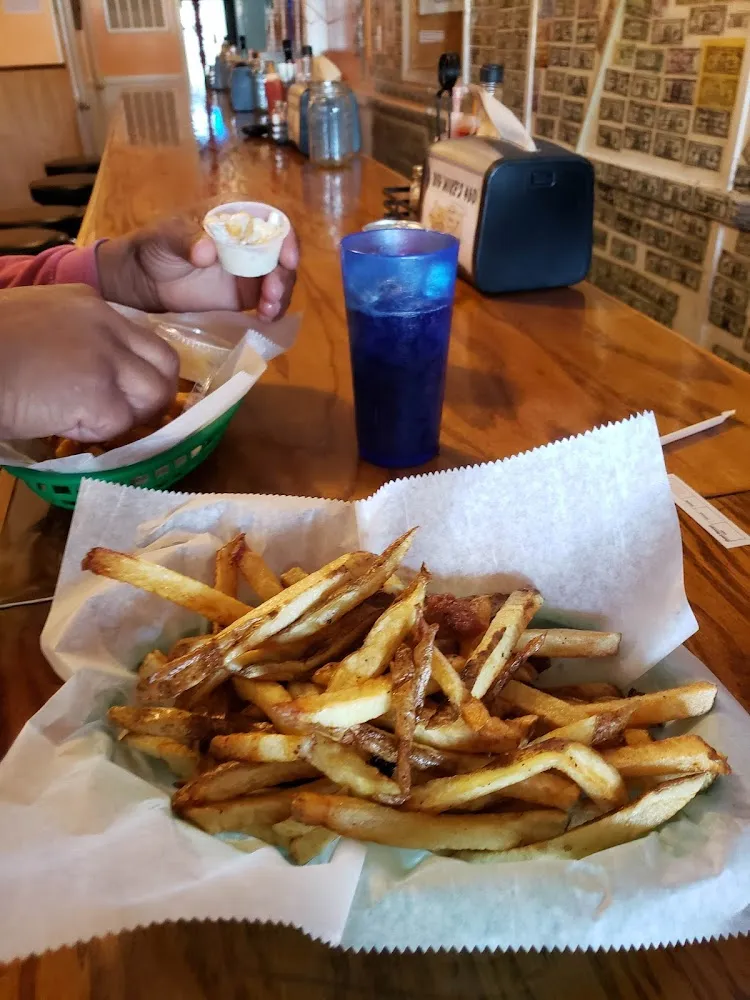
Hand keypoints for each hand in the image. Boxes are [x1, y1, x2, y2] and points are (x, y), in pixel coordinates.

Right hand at [0, 284, 178, 440]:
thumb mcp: (32, 322)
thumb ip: (69, 337)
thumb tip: (83, 371)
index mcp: (88, 301)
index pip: (140, 336)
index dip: (138, 367)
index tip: (125, 387)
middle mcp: (105, 324)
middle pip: (164, 362)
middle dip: (153, 393)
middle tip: (130, 414)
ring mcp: (106, 358)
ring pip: (153, 394)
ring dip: (132, 416)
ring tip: (95, 423)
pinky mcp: (99, 394)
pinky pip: (122, 422)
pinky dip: (100, 433)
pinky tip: (69, 428)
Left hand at [96, 216, 298, 319]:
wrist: (143, 278)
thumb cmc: (157, 245)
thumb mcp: (168, 236)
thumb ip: (188, 240)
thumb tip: (207, 252)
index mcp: (237, 215)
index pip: (272, 220)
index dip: (285, 237)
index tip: (286, 258)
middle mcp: (251, 241)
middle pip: (283, 253)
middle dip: (284, 273)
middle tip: (271, 292)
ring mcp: (251, 269)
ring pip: (281, 278)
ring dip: (281, 293)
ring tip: (268, 309)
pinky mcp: (247, 295)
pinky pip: (270, 301)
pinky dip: (273, 309)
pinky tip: (266, 318)